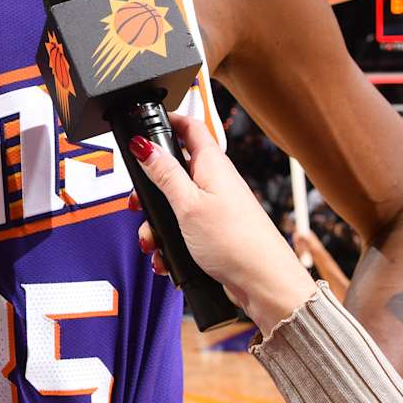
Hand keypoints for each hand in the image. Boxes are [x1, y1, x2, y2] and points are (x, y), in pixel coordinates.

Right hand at [128, 113, 317, 328]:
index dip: (167, 122)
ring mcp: (215, 205)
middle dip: (151, 190)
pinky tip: (167, 258)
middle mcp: (214, 180)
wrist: (263, 281)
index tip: (143, 129)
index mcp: (211, 163)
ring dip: (158, 223)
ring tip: (153, 242)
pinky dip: (172, 241)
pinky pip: (184, 227)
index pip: (189, 127)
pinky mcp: (214, 229)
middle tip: (138, 204)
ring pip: (175, 204)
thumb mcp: (187, 204)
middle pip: (173, 170)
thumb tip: (143, 144)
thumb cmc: (235, 241)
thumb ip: (164, 173)